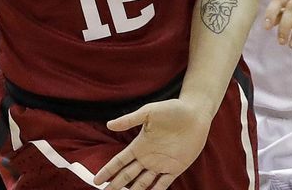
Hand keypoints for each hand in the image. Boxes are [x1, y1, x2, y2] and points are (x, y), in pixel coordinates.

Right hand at [93, 98, 212, 189]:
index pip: (119, 161)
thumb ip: (129, 119)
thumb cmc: (172, 110)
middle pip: (127, 175)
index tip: (96, 180)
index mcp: (140, 145)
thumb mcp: (149, 112)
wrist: (195, 114)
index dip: (108, 171)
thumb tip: (109, 124)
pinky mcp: (175, 168)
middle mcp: (148, 157)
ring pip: (142, 183)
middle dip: (116, 185)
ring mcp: (161, 164)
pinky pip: (162, 184)